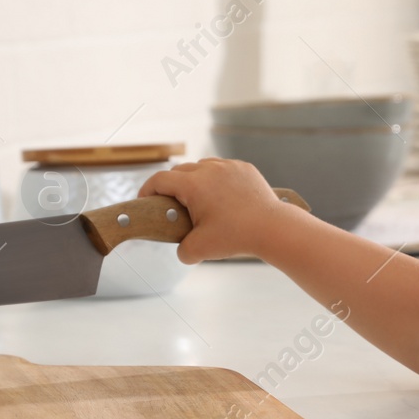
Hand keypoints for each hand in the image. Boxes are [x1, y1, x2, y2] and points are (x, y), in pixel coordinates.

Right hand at [138, 158, 300, 263]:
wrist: (273, 228)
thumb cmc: (237, 236)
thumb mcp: (200, 250)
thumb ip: (182, 251)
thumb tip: (183, 250)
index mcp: (193, 185)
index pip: (160, 180)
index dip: (148, 190)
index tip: (145, 201)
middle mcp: (209, 169)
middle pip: (180, 171)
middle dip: (171, 187)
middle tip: (171, 205)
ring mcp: (229, 166)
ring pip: (202, 167)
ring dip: (194, 180)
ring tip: (196, 199)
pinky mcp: (245, 169)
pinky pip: (223, 169)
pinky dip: (216, 179)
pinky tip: (220, 196)